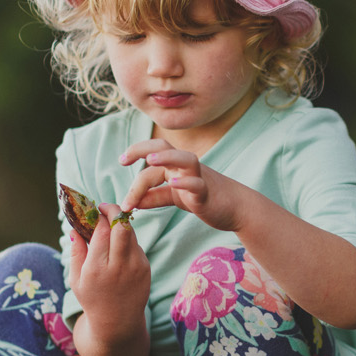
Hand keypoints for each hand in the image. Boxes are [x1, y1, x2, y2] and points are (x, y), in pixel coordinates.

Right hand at [69, 201, 151, 344]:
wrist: (118, 322)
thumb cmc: (92, 299)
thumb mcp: (76, 279)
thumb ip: (75, 252)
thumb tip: (74, 228)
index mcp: (97, 269)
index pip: (102, 232)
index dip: (99, 216)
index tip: (93, 210)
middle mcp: (118, 266)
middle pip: (122, 227)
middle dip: (114, 211)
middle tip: (105, 207)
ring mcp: (135, 267)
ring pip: (131, 233)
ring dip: (120, 224)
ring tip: (110, 223)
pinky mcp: (145, 268)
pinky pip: (136, 245)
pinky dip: (127, 239)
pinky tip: (118, 244)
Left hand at [119, 139, 247, 230]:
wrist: (235, 208)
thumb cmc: (203, 198)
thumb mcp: (173, 197)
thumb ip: (154, 197)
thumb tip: (131, 202)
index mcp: (175, 165)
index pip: (152, 155)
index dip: (136, 154)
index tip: (121, 161)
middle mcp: (185, 166)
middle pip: (164, 147)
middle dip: (143, 149)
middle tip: (124, 160)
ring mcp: (198, 177)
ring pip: (184, 159)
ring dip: (166, 158)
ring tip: (149, 160)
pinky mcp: (207, 193)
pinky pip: (197, 184)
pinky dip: (185, 182)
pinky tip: (174, 184)